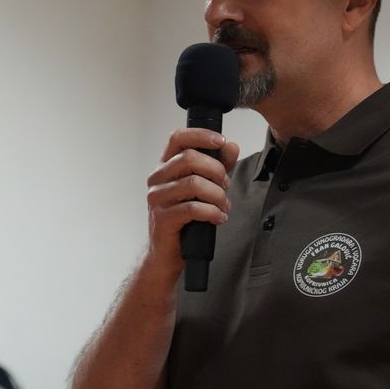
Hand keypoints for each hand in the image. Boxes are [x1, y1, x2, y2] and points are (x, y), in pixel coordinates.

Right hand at [145, 128, 239, 272]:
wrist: (168, 253)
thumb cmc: (185, 218)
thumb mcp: (204, 187)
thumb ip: (218, 165)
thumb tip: (231, 146)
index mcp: (166, 166)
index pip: (178, 137)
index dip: (200, 135)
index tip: (221, 141)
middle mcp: (157, 178)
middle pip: (189, 158)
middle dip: (216, 170)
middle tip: (226, 185)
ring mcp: (157, 198)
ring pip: (193, 183)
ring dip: (217, 194)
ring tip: (224, 205)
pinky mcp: (162, 218)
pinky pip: (192, 208)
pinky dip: (212, 212)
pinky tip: (219, 217)